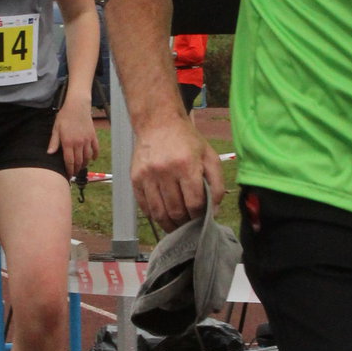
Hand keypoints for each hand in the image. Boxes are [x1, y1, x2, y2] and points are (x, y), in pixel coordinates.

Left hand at [49, 95, 98, 177]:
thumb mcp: (56, 128)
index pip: (69, 161)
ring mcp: (87, 140)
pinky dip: (95, 155)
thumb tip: (49, 153)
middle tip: (73, 172)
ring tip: (81, 167)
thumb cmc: (65, 116)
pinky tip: (92, 159)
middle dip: (76, 169)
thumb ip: (54, 142)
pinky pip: (95, 149)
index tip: (68, 175)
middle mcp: (79, 143)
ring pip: (87, 157)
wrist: (77, 105)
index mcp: (68, 142)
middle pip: (79, 161)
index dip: (69, 170)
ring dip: (84, 164)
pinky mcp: (93, 136)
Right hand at [130, 113, 223, 229]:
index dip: (199, 216)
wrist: (158, 123)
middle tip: (190, 226)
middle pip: (176, 210)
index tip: (201, 220)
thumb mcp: (209, 156)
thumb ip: (217, 184)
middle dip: (185, 223)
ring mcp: (147, 175)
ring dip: (169, 225)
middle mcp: (165, 171)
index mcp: (186, 165)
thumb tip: (214, 211)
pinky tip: (163, 217)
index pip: (194, 203)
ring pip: (159, 212)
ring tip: (177, 227)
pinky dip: (154, 216)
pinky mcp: (135, 178)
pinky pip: (144, 206)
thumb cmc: (187, 141)